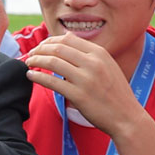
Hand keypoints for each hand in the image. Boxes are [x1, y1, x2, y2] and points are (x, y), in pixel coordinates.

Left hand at [24, 33, 147, 138]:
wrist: (126, 117)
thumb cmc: (115, 93)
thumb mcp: (108, 66)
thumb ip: (89, 53)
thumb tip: (67, 37)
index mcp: (100, 53)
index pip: (68, 39)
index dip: (50, 41)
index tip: (41, 46)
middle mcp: (93, 63)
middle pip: (57, 48)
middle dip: (40, 49)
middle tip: (31, 54)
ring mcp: (86, 79)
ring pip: (52, 62)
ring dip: (36, 61)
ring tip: (28, 63)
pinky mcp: (78, 96)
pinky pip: (51, 82)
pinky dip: (37, 77)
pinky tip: (31, 76)